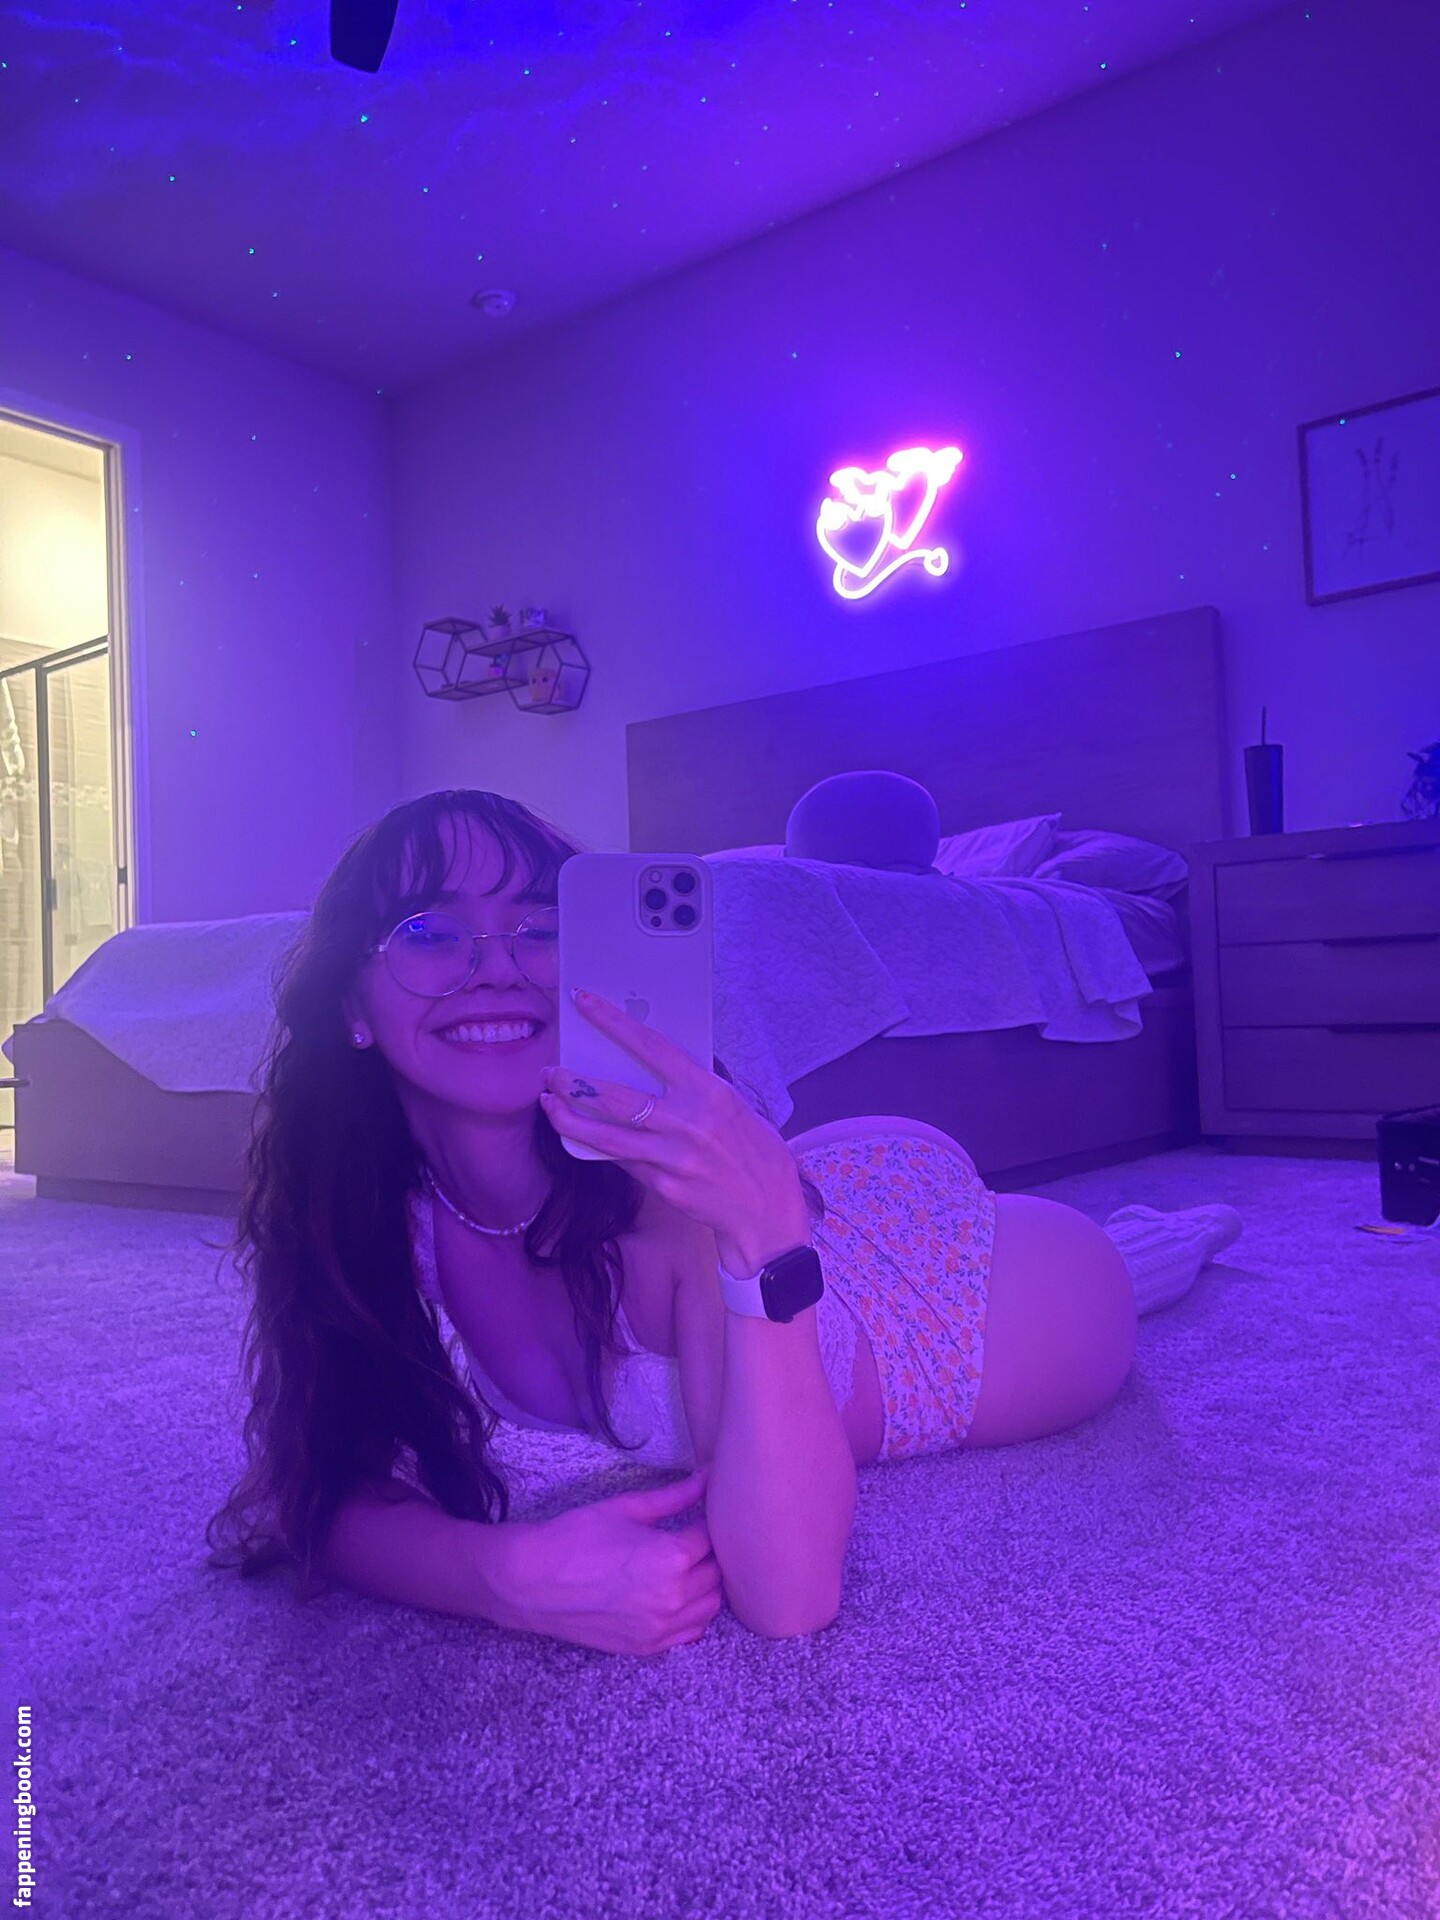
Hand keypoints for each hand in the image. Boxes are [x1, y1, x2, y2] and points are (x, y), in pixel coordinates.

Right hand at [502, 1469, 720, 1656]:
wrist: (532, 1581)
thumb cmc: (576, 1537)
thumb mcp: (626, 1508)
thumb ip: (673, 1496)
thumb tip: (706, 1477)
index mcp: (672, 1557)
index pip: (711, 1539)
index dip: (706, 1523)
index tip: (699, 1516)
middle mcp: (674, 1596)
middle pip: (716, 1573)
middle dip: (709, 1554)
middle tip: (693, 1539)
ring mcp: (661, 1627)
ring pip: (710, 1607)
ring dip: (706, 1585)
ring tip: (687, 1568)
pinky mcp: (647, 1647)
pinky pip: (691, 1633)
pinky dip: (693, 1615)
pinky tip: (676, 1597)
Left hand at [540, 989, 810, 1268]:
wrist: (767, 1210)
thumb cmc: (753, 1151)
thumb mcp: (734, 1105)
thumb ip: (694, 1087)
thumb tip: (649, 1065)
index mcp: (709, 1091)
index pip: (652, 1046)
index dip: (613, 1022)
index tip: (584, 1002)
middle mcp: (688, 1122)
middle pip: (615, 1097)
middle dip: (574, 1082)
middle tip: (551, 1072)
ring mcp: (673, 1157)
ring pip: (605, 1136)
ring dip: (568, 1119)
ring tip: (549, 1104)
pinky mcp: (664, 1186)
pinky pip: (621, 1161)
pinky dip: (597, 1147)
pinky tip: (579, 1137)